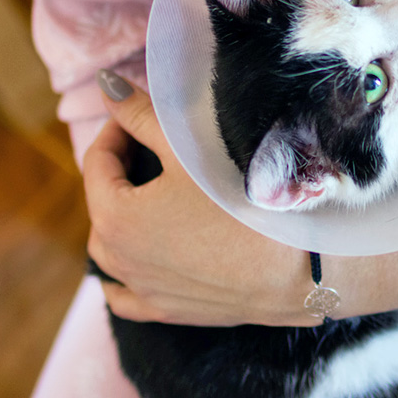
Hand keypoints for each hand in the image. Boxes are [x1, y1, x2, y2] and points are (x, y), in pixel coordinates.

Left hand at [82, 70, 317, 326]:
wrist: (300, 267)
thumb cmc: (244, 202)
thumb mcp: (188, 149)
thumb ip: (141, 116)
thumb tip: (106, 86)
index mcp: (114, 216)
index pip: (98, 161)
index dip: (117, 129)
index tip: (139, 113)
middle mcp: (118, 259)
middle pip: (103, 204)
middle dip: (119, 172)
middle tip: (149, 147)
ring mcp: (143, 290)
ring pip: (111, 250)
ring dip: (122, 219)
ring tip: (152, 196)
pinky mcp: (169, 312)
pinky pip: (126, 296)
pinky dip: (125, 274)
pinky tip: (141, 258)